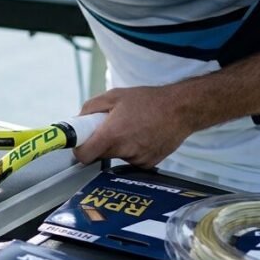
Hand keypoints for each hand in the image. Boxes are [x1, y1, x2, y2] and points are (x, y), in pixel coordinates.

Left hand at [71, 85, 200, 168]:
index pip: (84, 156)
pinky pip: (131, 159)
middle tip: (109, 127)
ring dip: (118, 146)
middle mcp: (124, 151)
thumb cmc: (148, 100)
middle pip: (100, 155)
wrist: (181, 109)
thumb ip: (91, 108)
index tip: (81, 142)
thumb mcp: (114, 95)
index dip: (80, 150)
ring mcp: (138, 160)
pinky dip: (132, 149)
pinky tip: (142, 135)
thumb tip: (78, 120)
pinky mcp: (149, 164)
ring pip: (116, 157)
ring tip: (131, 128)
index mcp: (112, 135)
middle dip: (100, 143)